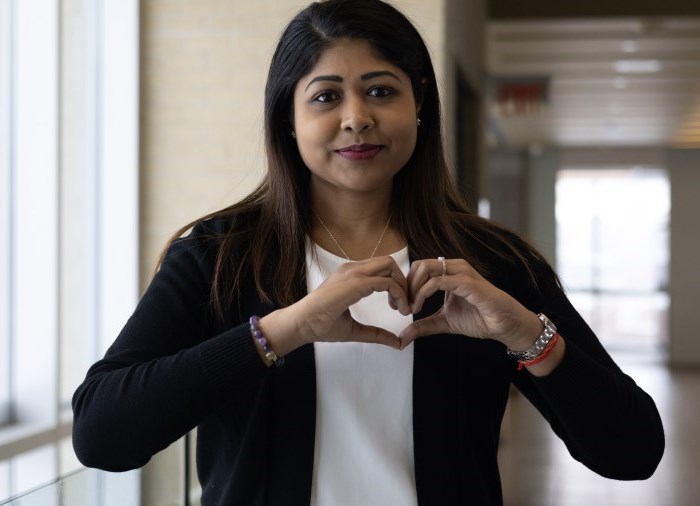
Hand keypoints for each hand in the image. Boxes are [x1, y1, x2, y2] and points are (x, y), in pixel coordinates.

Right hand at [264, 256, 411, 352]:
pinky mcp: (355, 283)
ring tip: (402, 308)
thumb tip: (397, 343)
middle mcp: (352, 269)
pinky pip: (386, 281)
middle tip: (404, 304)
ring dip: (402, 286)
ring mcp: (353, 273)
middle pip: (389, 262)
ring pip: (389, 266)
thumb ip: (376, 333)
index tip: (397, 307)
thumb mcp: (355, 329)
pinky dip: (398, 293)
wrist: (302, 325)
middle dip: (402, 281)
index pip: (381, 268)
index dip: (395, 285)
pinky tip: (397, 309)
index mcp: (351, 275)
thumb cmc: (321, 325)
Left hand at [399, 257, 541, 349]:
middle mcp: (453, 267)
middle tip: (401, 307)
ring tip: (409, 309)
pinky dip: (423, 293)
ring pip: (426, 269)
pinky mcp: (467, 282)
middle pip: (418, 265)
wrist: (504, 325)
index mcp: (447, 272)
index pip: (418, 269)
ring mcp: (461, 272)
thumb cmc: (479, 319)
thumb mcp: (443, 323)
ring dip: (412, 289)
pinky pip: (438, 281)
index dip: (404, 286)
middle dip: (405, 286)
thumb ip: (423, 326)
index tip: (398, 307)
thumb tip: (402, 337)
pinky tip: (418, 308)